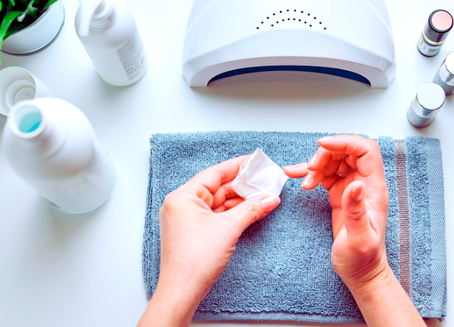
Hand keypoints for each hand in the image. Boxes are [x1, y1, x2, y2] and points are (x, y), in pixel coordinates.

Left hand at [138, 156, 279, 326]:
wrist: (182, 291)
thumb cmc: (194, 260)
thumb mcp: (228, 228)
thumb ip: (252, 209)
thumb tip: (270, 198)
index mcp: (183, 196)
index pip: (214, 173)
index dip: (237, 167)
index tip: (254, 162)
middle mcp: (182, 204)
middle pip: (217, 188)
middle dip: (242, 186)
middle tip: (264, 181)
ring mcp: (187, 219)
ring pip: (218, 202)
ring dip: (240, 201)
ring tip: (263, 197)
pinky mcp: (193, 231)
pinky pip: (216, 215)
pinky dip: (233, 213)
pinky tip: (250, 211)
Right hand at [284, 136, 424, 325]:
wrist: (360, 273)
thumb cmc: (363, 259)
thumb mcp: (359, 238)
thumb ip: (356, 210)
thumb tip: (355, 183)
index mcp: (373, 188)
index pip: (365, 150)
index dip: (345, 142)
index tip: (323, 146)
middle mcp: (364, 183)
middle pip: (347, 151)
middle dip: (326, 153)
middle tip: (311, 169)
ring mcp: (352, 187)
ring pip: (335, 160)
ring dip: (316, 165)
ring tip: (304, 180)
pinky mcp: (340, 194)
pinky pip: (325, 174)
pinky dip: (310, 173)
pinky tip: (297, 175)